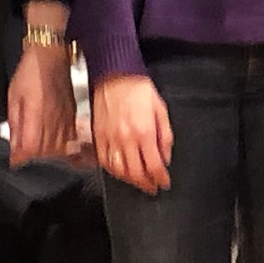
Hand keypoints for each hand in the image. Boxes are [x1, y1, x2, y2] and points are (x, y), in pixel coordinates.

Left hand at [8, 38, 82, 179]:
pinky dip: (62, 144)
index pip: (29, 146)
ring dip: (46, 151)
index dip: (20, 156)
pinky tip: (54, 142)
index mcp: (35, 114)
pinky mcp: (73, 115)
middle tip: (23, 151)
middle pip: (44, 151)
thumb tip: (13, 143)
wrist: (51, 56)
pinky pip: (70, 138)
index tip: (14, 158)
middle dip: (32, 155)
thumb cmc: (31, 72)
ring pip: (59, 147)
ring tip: (37, 148)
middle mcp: (53, 119)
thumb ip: (14, 122)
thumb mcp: (14, 95)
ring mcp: (65, 118)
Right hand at [93, 71, 171, 193]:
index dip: (160, 178)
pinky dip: (113, 171)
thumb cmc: (138, 88)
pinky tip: (120, 172)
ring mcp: (110, 139)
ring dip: (130, 181)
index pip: (154, 165)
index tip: (164, 183)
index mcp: (144, 132)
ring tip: (138, 182)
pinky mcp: (98, 136)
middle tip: (152, 188)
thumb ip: (165, 135)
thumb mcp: (160, 109)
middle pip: (136, 173)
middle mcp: (126, 139)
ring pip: (119, 170)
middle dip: (146, 184)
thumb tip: (165, 156)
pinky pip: (105, 161)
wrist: (114, 74)